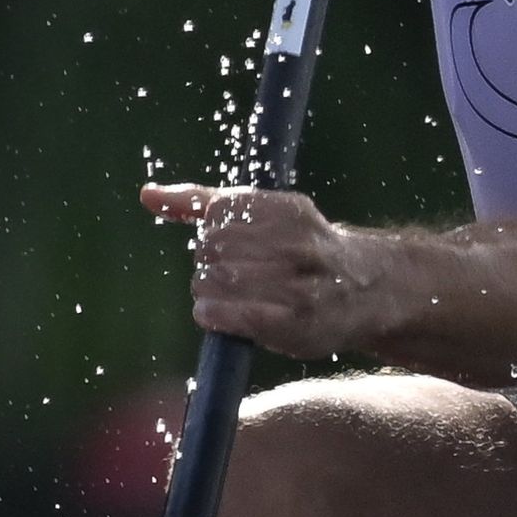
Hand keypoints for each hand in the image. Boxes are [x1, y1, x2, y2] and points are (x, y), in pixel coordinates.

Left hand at [142, 182, 389, 361]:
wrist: (369, 290)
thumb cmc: (306, 250)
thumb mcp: (266, 215)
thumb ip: (204, 203)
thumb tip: (147, 194)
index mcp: (289, 209)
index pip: (216, 214)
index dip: (211, 232)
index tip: (232, 245)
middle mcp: (297, 244)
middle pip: (210, 249)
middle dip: (208, 264)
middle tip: (229, 276)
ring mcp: (298, 285)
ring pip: (213, 282)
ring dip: (208, 293)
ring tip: (227, 296)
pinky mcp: (293, 323)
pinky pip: (226, 314)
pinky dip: (213, 315)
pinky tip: (219, 314)